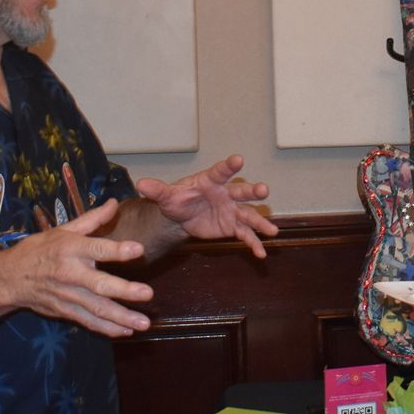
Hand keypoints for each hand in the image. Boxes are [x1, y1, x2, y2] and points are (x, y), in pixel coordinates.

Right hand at [0, 200, 155, 337]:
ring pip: (97, 309)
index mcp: (71, 249)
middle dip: (124, 291)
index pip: (97, 248)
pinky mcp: (65, 311)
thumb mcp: (63, 230)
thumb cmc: (39, 249)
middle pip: (99, 284)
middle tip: (147, 294)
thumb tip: (115, 202)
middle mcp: (71, 273)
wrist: (10, 278)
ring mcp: (68, 295)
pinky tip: (126, 331)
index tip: (138, 250)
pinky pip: (88, 322)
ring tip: (144, 324)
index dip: (117, 250)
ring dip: (122, 317)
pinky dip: (107, 328)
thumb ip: (93, 219)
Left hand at [136, 154, 276, 257]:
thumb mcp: (166, 196)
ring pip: (248, 214)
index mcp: (210, 181)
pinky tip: (261, 253)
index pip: (221, 171)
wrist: (181, 216)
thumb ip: (157, 190)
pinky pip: (245, 234)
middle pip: (241, 191)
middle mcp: (225, 193)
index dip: (229, 165)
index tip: (238, 160)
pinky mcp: (232, 226)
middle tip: (264, 190)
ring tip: (272, 230)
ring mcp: (231, 210)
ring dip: (260, 221)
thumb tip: (141, 184)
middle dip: (252, 191)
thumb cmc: (178, 200)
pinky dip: (253, 243)